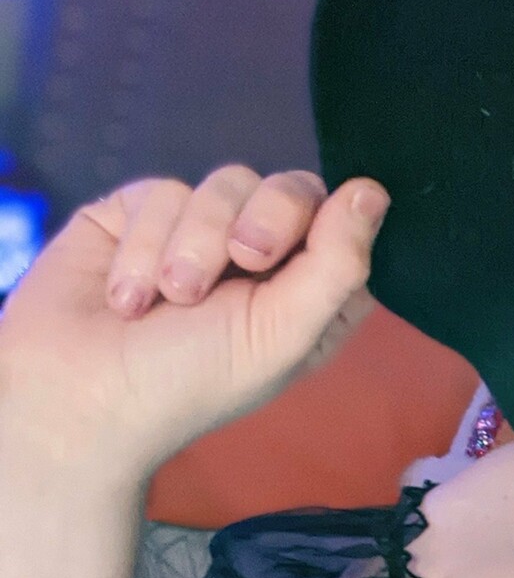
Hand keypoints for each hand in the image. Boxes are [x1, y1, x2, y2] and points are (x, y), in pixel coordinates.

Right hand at [0, 163, 391, 481]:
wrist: (77, 394)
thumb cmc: (189, 383)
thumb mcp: (281, 336)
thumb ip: (337, 265)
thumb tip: (372, 193)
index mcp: (308, 299)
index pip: (348, 230)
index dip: (335, 228)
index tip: (304, 253)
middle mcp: (262, 263)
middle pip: (293, 190)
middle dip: (266, 221)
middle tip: (243, 261)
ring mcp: (202, 234)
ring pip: (226, 183)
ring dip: (196, 244)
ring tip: (170, 300)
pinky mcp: (142, 214)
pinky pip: (164, 191)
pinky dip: (145, 244)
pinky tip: (127, 296)